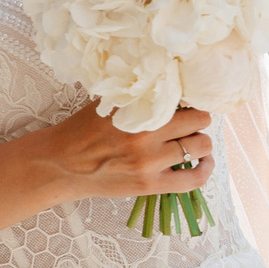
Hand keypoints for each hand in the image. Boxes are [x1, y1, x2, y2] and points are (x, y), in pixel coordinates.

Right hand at [39, 104, 213, 201]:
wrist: (62, 163)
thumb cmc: (84, 130)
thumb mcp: (110, 103)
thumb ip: (138, 94)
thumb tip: (169, 82)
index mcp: (137, 110)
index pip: (184, 98)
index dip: (190, 99)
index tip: (188, 101)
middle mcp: (147, 136)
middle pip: (199, 121)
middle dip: (198, 119)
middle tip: (192, 121)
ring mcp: (150, 163)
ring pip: (199, 147)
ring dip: (202, 142)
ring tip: (194, 140)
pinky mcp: (150, 186)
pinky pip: (193, 180)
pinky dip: (205, 170)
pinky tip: (205, 162)